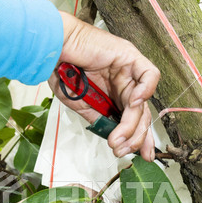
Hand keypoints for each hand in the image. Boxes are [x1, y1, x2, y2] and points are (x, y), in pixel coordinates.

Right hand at [49, 11, 159, 161]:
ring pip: (142, 103)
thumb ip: (97, 118)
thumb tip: (112, 136)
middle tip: (122, 149)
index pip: (134, 119)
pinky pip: (149, 75)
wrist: (52, 47)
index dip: (138, 138)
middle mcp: (125, 84)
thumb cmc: (61, 69)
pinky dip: (146, 90)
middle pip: (141, 114)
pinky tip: (134, 104)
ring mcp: (129, 71)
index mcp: (114, 94)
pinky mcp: (130, 57)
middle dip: (136, 137)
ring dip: (131, 124)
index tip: (138, 155)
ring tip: (117, 138)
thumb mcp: (80, 103)